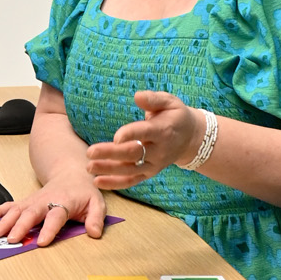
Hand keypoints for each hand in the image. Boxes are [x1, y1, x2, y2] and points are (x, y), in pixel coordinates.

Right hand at [0, 173, 106, 247]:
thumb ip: (96, 218)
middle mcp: (45, 200)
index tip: (42, 242)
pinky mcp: (25, 201)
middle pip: (31, 213)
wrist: (71, 174)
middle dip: (20, 226)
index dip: (49, 229)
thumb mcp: (97, 204)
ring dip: (5, 220)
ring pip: (17, 210)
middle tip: (12, 239)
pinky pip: (10, 205)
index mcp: (63, 202)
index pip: (56, 216)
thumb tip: (94, 233)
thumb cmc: (84, 192)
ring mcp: (33, 200)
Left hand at [86, 90, 203, 189]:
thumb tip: (137, 96)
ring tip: (89, 166)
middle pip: (133, 153)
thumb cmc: (175, 116)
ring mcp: (154, 165)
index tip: (115, 137)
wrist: (191, 139)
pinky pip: (132, 180)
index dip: (131, 135)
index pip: (145, 133)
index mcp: (162, 131)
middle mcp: (159, 151)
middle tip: (89, 152)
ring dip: (108, 170)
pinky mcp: (149, 173)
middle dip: (110, 154)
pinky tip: (98, 182)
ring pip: (130, 170)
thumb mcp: (170, 102)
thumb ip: (153, 99)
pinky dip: (115, 183)